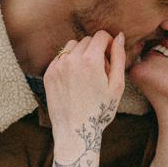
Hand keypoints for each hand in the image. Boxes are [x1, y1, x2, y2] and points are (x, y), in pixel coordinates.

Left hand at [43, 31, 124, 150]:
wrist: (75, 131)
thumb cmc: (99, 112)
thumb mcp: (116, 86)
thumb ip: (118, 58)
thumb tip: (118, 36)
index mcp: (91, 60)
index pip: (100, 35)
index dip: (108, 43)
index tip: (109, 56)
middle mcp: (72, 59)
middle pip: (86, 40)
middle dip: (95, 50)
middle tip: (99, 71)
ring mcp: (57, 66)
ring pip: (71, 46)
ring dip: (80, 54)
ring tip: (86, 74)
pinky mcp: (48, 74)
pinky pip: (60, 58)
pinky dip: (68, 63)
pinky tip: (74, 80)